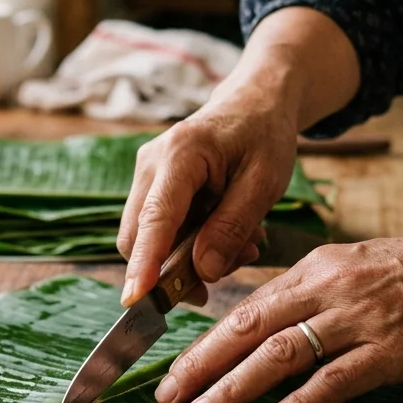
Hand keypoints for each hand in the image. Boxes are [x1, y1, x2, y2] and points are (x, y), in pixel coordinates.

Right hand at [118, 92, 298, 305]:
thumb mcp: (265, 182)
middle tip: (229, 269)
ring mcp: (147, 174)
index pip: (156, 218)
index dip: (146, 262)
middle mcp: (152, 163)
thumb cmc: (263, 135)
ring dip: (188, 257)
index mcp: (182, 153)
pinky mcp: (152, 186)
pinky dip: (188, 244)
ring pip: (148, 238)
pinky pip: (160, 230)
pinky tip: (226, 235)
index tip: (137, 298)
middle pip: (139, 235)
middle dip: (174, 268)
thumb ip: (232, 227)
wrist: (255, 103)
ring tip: (242, 245)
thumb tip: (202, 272)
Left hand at [154, 227, 402, 402]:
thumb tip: (270, 323)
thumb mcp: (359, 265)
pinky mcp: (390, 351)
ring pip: (278, 356)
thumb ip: (314, 293)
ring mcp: (359, 320)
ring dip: (233, 388)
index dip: (205, 341)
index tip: (175, 367)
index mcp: (316, 268)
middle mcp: (329, 289)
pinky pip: (332, 382)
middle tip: (166, 396)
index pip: (247, 308)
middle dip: (200, 365)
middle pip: (247, 329)